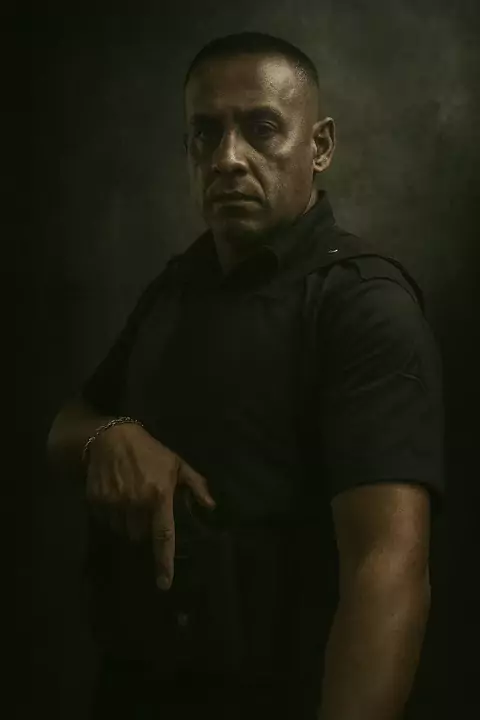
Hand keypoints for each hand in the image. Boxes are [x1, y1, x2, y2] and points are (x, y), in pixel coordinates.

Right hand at [85, 422, 215, 589]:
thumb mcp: (176, 464)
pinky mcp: (96, 501)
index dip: (164, 562)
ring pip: (122, 530)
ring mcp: (114, 503)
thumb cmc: (150, 451)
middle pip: (140, 535)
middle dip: (143, 526)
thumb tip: (210, 506)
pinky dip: (111, 514)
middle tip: (145, 507)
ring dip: (127, 521)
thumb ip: (195, 485)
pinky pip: (105, 520)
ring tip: (129, 499)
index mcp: (159, 496)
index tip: (164, 584)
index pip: (163, 536)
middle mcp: (136, 503)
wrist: (111, 437)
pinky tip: (115, 495)